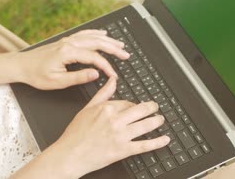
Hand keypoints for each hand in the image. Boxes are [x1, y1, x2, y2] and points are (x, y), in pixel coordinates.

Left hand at [16, 29, 128, 89]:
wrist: (21, 65)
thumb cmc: (36, 74)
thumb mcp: (57, 82)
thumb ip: (78, 77)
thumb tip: (95, 74)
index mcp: (68, 52)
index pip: (94, 58)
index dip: (107, 66)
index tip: (113, 75)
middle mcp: (69, 43)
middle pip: (97, 43)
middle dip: (113, 49)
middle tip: (126, 55)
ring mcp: (68, 40)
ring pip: (93, 37)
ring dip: (108, 40)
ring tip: (120, 45)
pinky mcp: (65, 41)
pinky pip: (85, 34)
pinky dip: (96, 33)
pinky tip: (103, 34)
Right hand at [52, 77, 169, 177]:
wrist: (69, 155)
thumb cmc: (75, 134)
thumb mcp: (87, 108)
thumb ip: (102, 94)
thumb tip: (112, 80)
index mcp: (107, 109)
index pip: (127, 103)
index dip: (133, 105)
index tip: (136, 107)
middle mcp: (116, 121)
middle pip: (140, 111)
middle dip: (151, 108)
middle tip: (156, 107)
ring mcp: (121, 135)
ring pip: (145, 125)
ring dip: (156, 121)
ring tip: (160, 119)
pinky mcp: (123, 150)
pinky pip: (144, 145)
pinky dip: (157, 142)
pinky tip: (164, 139)